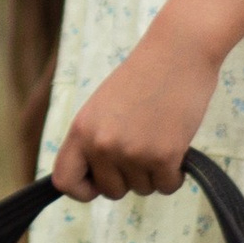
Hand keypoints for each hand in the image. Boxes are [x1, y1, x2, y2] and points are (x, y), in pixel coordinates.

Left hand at [52, 23, 220, 202]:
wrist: (178, 51)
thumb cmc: (144, 77)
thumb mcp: (103, 107)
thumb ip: (95, 140)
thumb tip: (93, 182)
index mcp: (81, 129)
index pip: (65, 180)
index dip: (82, 190)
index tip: (98, 184)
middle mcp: (101, 144)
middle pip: (111, 190)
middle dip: (128, 178)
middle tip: (142, 148)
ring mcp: (131, 152)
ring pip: (142, 189)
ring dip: (153, 173)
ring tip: (159, 137)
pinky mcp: (163, 156)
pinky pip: (167, 186)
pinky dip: (174, 174)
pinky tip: (177, 146)